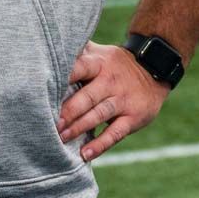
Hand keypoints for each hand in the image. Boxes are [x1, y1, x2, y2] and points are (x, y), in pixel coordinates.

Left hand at [56, 41, 171, 160]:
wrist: (154, 68)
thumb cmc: (115, 62)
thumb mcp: (100, 52)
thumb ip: (78, 51)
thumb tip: (49, 43)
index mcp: (98, 63)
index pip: (79, 68)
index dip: (63, 78)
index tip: (44, 89)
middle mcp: (110, 81)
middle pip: (87, 96)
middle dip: (69, 110)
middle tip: (51, 122)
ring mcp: (122, 100)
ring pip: (99, 115)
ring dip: (80, 127)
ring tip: (62, 137)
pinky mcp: (133, 118)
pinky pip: (115, 133)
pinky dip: (100, 145)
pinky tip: (85, 154)